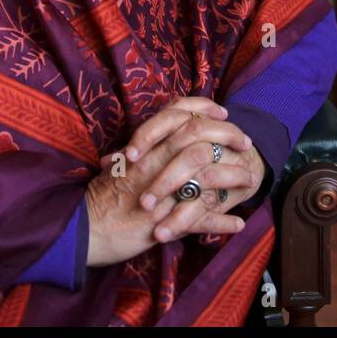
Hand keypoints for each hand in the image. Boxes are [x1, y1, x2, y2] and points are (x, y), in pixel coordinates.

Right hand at [85, 99, 250, 266]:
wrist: (86, 228)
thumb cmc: (101, 197)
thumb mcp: (119, 165)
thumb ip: (141, 152)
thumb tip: (156, 143)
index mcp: (145, 147)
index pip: (177, 113)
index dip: (203, 109)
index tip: (223, 113)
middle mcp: (154, 162)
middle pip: (198, 135)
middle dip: (228, 135)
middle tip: (246, 143)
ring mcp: (162, 191)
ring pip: (207, 174)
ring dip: (233, 176)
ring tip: (250, 181)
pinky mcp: (166, 220)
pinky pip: (201, 219)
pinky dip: (222, 222)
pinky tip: (237, 224)